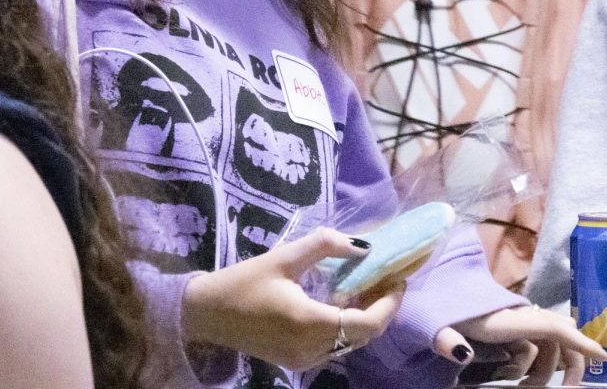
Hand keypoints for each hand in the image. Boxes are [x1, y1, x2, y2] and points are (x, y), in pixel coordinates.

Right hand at [183, 227, 403, 369]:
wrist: (207, 314)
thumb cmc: (245, 282)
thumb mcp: (286, 256)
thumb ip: (327, 245)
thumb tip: (366, 244)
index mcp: (308, 323)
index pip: (367, 324)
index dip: (390, 303)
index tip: (399, 277)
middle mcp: (310, 349)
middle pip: (365, 335)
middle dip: (384, 307)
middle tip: (389, 277)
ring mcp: (303, 360)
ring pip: (352, 343)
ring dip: (368, 317)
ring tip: (373, 284)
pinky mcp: (297, 362)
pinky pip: (335, 346)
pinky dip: (349, 326)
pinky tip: (348, 301)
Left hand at [434, 304, 606, 385]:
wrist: (435, 293)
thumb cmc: (439, 310)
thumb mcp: (441, 326)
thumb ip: (447, 339)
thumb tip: (460, 353)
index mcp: (510, 318)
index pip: (555, 328)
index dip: (581, 342)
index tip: (604, 357)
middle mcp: (522, 317)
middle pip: (562, 338)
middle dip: (570, 364)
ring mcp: (520, 321)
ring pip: (550, 346)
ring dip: (544, 371)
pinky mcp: (515, 327)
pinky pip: (537, 346)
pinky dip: (533, 364)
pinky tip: (514, 377)